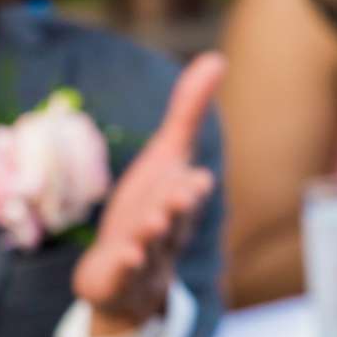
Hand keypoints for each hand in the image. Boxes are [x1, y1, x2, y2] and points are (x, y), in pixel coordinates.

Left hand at [73, 53, 222, 336]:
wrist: (127, 274)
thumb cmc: (151, 207)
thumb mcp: (167, 156)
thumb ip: (189, 111)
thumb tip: (218, 58)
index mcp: (180, 200)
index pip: (188, 191)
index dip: (190, 186)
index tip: (196, 177)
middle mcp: (168, 229)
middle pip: (175, 217)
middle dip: (179, 206)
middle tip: (183, 193)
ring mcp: (145, 256)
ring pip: (150, 245)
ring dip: (152, 234)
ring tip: (151, 224)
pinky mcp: (118, 278)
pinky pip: (122, 274)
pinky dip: (124, 266)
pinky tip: (123, 257)